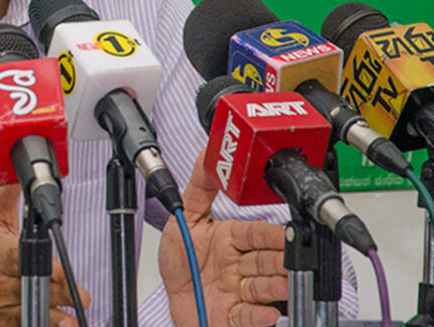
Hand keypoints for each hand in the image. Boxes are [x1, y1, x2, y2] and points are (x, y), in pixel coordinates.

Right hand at [0, 184, 90, 326]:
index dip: (41, 265)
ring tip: (71, 322)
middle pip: (36, 290)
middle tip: (81, 295)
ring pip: (33, 317)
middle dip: (59, 294)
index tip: (57, 269)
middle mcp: (4, 286)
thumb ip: (7, 197)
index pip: (20, 261)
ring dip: (55, 320)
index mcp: (1, 258)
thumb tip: (15, 170)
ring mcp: (6, 310)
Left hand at [159, 149, 287, 326]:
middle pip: (265, 260)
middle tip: (291, 260)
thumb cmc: (180, 262)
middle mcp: (238, 265)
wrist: (173, 299)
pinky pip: (248, 316)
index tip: (286, 232)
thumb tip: (208, 154)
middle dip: (280, 260)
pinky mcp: (234, 316)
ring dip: (275, 286)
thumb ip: (199, 187)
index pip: (254, 233)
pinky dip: (258, 316)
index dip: (270, 234)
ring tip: (284, 283)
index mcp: (229, 239)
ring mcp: (239, 291)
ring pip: (262, 287)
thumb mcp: (183, 218)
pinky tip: (267, 313)